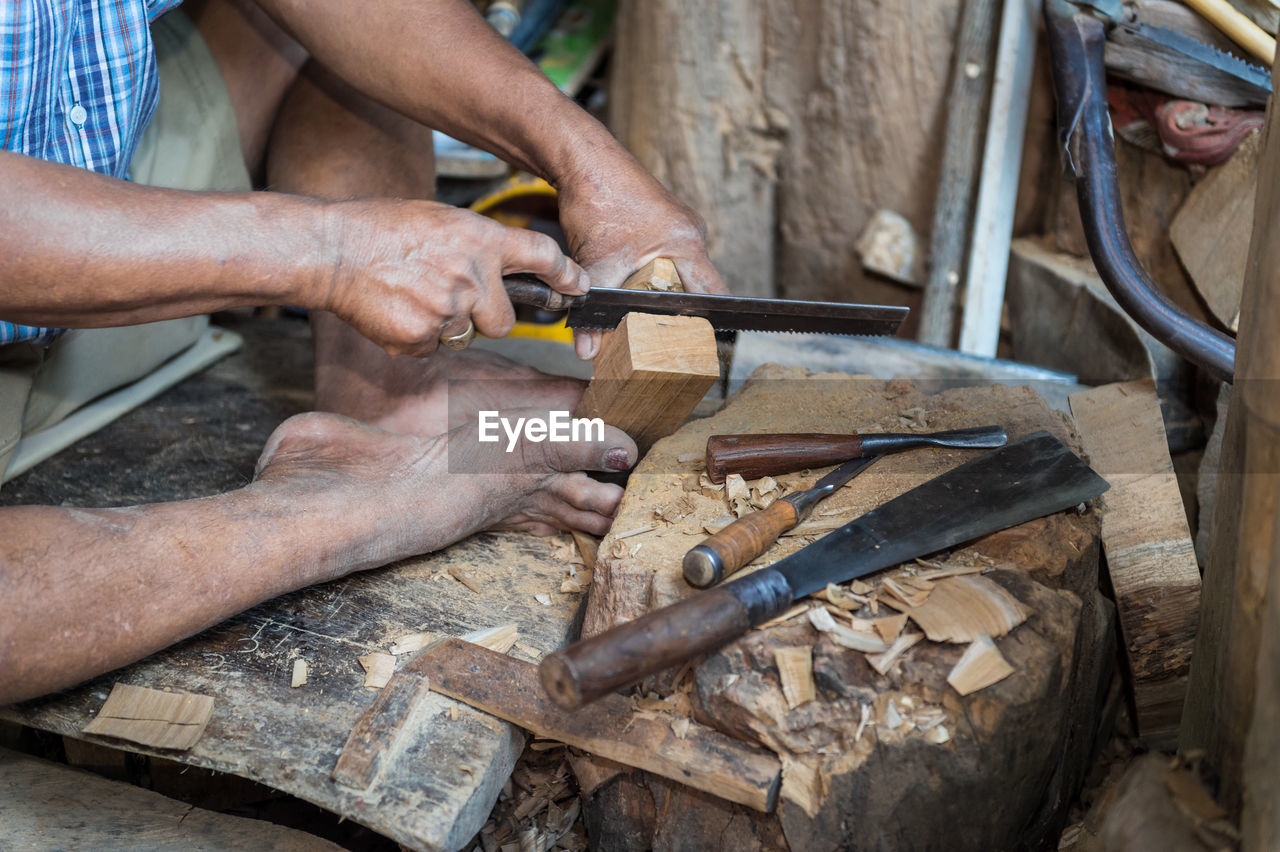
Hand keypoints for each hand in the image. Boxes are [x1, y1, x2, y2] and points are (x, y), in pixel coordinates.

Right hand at [315, 199, 585, 355]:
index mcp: (481, 239)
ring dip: (448, 326)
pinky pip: (433, 348)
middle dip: (485, 317)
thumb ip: (479, 246)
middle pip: (505, 321)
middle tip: (452, 297)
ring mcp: (449, 308)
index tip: (579, 287)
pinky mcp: (423, 336)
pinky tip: (395, 310)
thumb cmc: (383, 229)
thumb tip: (504, 269)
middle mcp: (473, 275)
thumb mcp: (443, 219)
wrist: (333, 249)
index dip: (567, 275)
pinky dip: (417, 337)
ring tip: (413, 296)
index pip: (543, 256)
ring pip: (466, 336)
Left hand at [554, 152, 729, 358]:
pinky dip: (653, 274)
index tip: (697, 347)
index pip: (714, 295)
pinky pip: (666, 255)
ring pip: (680, 270)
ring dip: (665, 292)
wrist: (581, 157)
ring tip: (647, 317)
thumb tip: (588, 352)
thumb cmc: (598, 196)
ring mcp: (677, 222)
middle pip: (698, 285)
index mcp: (687, 243)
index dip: (708, 323)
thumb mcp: (596, 263)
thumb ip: (593, 310)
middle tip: (667, 339)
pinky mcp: (660, 219)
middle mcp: (690, 231)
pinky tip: (633, 286)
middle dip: (682, 313)